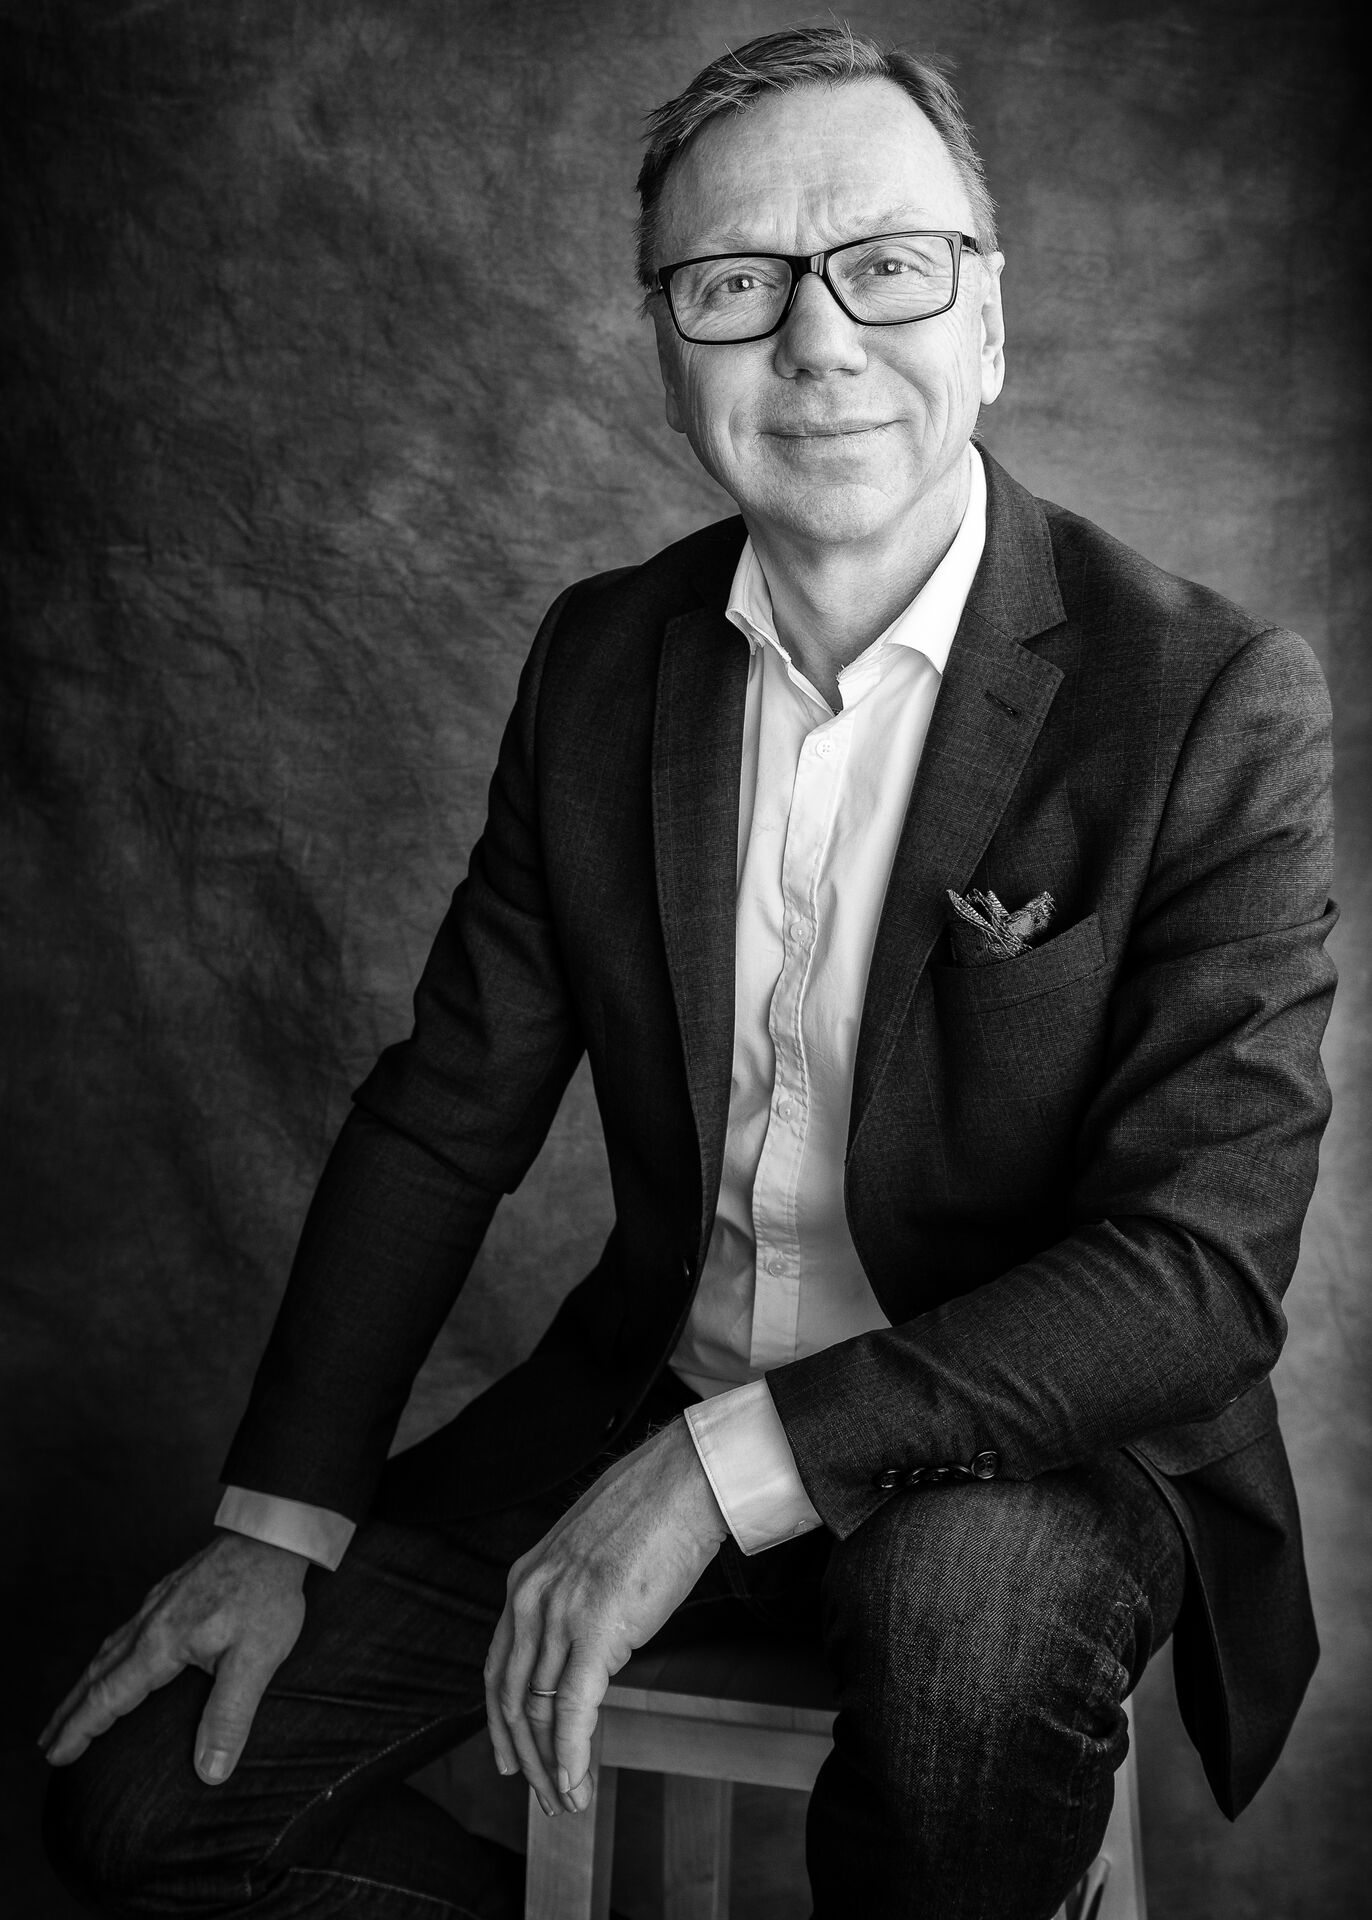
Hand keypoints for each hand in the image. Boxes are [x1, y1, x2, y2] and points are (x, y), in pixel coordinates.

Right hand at [40, 1531, 308, 1783]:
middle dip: (69, 1712)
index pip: (109, 1697)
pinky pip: (125, 1630)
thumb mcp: (257, 1659)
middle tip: (47, 1741)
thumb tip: (209, 1772)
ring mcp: (158, 1602)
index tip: (57, 1757)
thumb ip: (229, 1715)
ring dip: (84, 1683)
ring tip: (71, 1708)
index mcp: (163, 1643)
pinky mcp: (171, 1590)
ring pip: (108, 1650)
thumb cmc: (267, 1594)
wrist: (273, 1537)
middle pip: (96, 1674)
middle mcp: (150, 1622)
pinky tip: (117, 1658)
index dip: (81, 1731)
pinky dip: (107, 1656)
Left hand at [484, 1416, 727, 1817]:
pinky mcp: (597, 1629)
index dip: (501, 1723)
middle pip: (514, 1699)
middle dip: (525, 1758)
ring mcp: (561, 1614)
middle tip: (543, 1797)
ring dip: (552, 1767)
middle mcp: (531, 1600)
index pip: (499, 1669)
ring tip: (566, 1802)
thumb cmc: (649, 1512)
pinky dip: (572, 1755)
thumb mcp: (587, 1556)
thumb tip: (583, 1642)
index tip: (509, 1760)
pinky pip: (575, 1709)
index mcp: (525, 1582)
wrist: (682, 1481)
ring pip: (542, 1712)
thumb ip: (571, 1598)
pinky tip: (577, 1784)